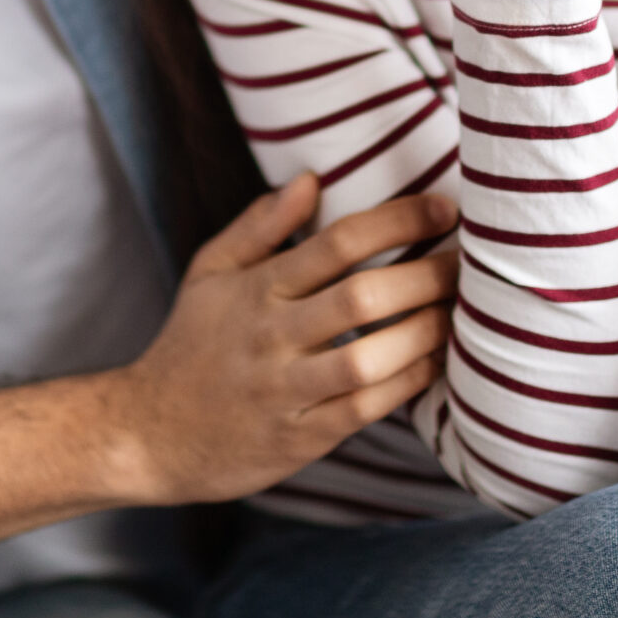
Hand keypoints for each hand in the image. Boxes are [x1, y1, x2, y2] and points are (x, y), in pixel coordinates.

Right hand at [107, 174, 458, 505]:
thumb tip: (311, 178)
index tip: (443, 208)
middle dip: (426, 275)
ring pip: (366, 359)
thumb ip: (261, 225)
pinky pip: (362, 411)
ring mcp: (284, 390)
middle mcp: (271, 336)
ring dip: (423, 332)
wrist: (148, 434)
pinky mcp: (298, 439)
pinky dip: (405, 384)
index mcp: (256, 288)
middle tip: (469, 261)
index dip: (398, 221)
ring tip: (461, 312)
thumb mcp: (210, 272)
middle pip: (360, 297)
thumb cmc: (191, 344)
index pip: (336, 242)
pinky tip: (433, 362)